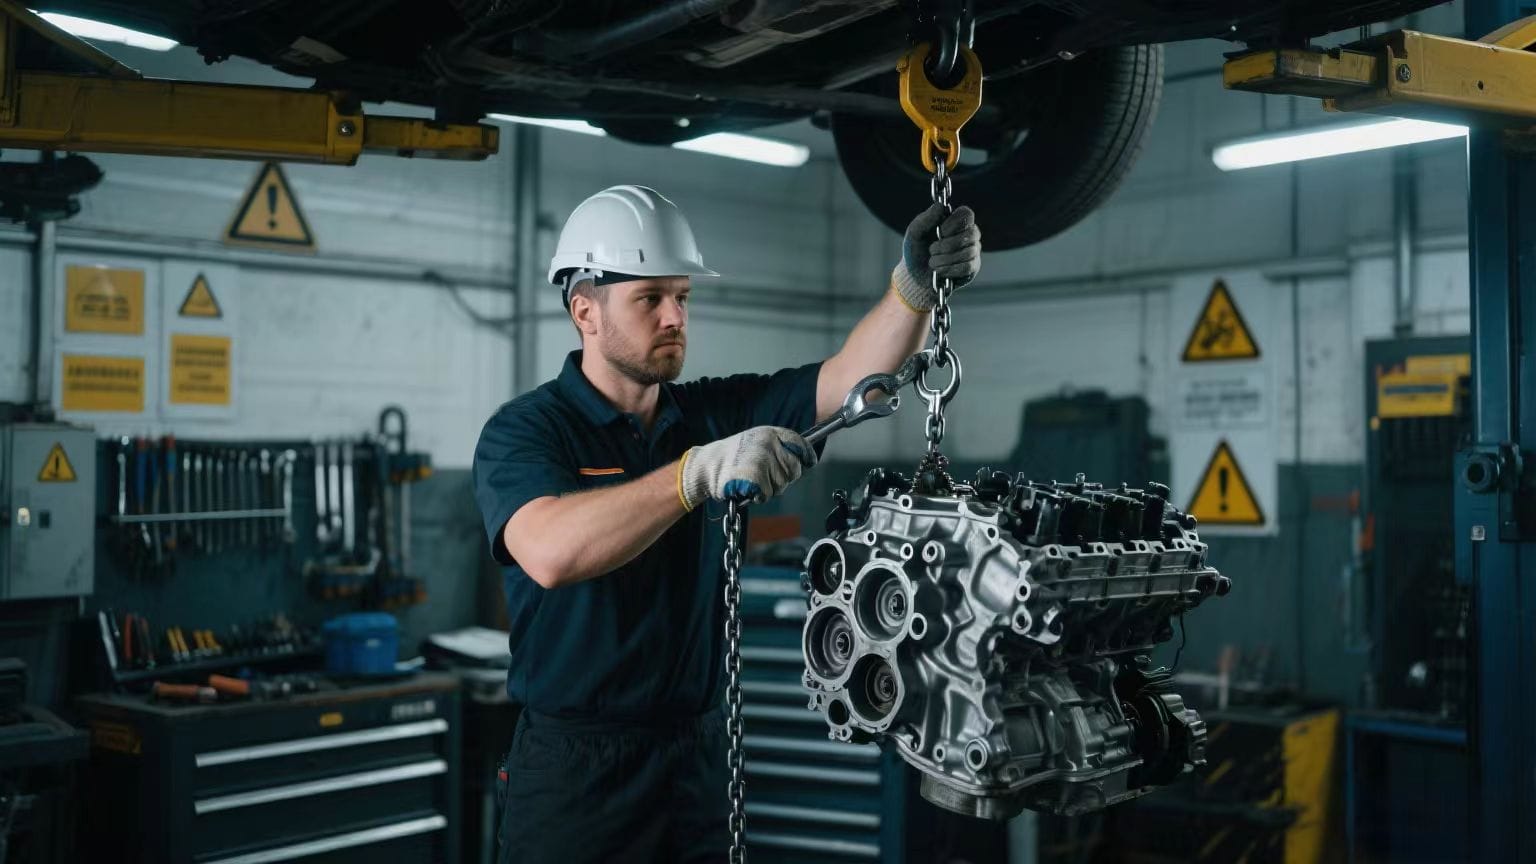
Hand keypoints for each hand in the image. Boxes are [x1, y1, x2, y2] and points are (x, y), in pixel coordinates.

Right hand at [678, 426, 814, 509]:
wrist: (704, 467)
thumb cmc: (730, 458)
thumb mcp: (754, 442)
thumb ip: (776, 447)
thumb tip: (800, 459)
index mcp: (769, 433)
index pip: (799, 443)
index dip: (806, 454)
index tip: (809, 461)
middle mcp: (768, 444)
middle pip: (794, 469)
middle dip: (785, 478)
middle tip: (766, 477)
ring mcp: (762, 460)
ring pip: (782, 484)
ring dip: (770, 488)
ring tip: (752, 480)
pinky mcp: (756, 477)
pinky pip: (767, 494)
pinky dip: (758, 496)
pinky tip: (747, 488)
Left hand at [892, 203, 981, 311]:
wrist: (915, 277)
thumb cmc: (916, 251)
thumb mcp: (915, 233)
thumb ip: (925, 219)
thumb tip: (940, 206)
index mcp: (954, 221)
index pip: (967, 214)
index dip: (955, 223)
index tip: (941, 231)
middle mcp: (967, 234)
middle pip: (972, 233)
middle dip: (947, 244)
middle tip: (932, 250)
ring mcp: (972, 251)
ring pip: (969, 251)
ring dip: (945, 259)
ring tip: (932, 262)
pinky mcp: (972, 268)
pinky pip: (967, 266)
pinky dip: (950, 269)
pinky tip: (939, 271)